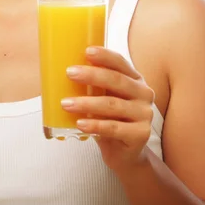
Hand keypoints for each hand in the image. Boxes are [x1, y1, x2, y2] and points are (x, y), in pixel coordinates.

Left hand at [61, 47, 155, 171]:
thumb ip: (93, 85)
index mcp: (135, 79)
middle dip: (92, 75)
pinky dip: (95, 125)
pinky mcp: (140, 134)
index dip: (105, 56)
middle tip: (69, 73)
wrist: (124, 154)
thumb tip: (60, 69)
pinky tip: (80, 124)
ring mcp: (145, 114)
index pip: (121, 62)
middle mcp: (144, 93)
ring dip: (86, 104)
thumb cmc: (110, 118)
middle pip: (117, 81)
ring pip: (112, 105)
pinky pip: (114, 128)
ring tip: (65, 104)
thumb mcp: (104, 97)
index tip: (87, 51)